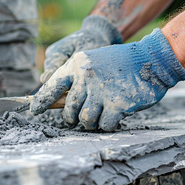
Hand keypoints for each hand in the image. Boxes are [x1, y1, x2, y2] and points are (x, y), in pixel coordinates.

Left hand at [30, 29, 184, 130]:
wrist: (151, 59)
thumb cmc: (121, 63)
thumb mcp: (94, 61)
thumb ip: (77, 79)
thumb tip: (60, 103)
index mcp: (78, 64)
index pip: (52, 85)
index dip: (41, 100)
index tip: (33, 110)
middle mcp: (86, 77)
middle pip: (69, 110)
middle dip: (73, 119)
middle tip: (78, 120)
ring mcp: (102, 91)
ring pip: (85, 121)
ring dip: (91, 123)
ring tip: (99, 116)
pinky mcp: (118, 104)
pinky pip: (104, 125)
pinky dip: (108, 125)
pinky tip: (115, 116)